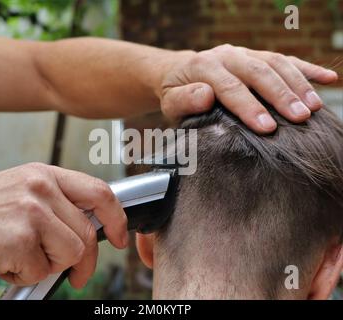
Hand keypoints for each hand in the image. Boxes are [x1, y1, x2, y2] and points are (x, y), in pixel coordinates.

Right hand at [0, 163, 127, 287]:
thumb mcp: (21, 193)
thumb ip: (57, 204)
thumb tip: (90, 226)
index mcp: (44, 175)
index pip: (99, 191)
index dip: (116, 217)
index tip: (120, 236)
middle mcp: (41, 188)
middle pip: (87, 232)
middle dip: (84, 261)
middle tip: (76, 274)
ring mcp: (31, 212)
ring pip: (71, 253)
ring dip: (49, 265)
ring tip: (22, 257)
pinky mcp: (19, 239)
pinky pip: (42, 270)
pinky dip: (26, 275)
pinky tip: (5, 261)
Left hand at [160, 44, 337, 133]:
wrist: (178, 72)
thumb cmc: (177, 93)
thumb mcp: (172, 101)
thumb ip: (185, 99)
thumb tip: (206, 95)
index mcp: (204, 66)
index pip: (230, 87)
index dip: (249, 107)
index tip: (267, 127)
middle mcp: (227, 55)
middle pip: (257, 72)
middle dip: (280, 95)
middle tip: (299, 118)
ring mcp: (244, 52)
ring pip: (275, 62)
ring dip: (297, 83)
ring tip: (313, 107)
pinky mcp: (257, 55)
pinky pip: (285, 59)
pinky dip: (307, 69)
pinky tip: (327, 79)